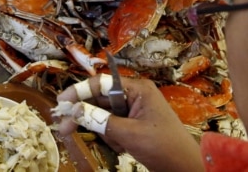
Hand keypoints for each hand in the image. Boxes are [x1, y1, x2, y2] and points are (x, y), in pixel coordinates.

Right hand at [55, 77, 204, 171]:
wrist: (185, 168)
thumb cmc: (163, 146)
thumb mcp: (129, 133)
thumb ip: (100, 121)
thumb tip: (74, 110)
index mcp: (137, 90)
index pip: (102, 83)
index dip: (80, 91)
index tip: (61, 102)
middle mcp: (134, 97)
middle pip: (100, 99)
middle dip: (84, 113)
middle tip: (63, 127)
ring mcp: (134, 112)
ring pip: (104, 115)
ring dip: (98, 128)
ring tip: (99, 140)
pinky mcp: (134, 127)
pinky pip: (112, 127)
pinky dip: (108, 137)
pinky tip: (116, 147)